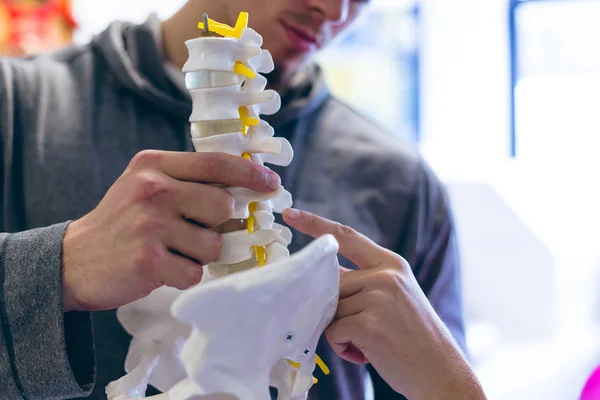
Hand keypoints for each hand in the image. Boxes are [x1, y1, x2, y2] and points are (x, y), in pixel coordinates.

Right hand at [62, 150, 279, 311]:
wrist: (74, 260)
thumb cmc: (121, 222)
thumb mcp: (145, 184)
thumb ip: (187, 180)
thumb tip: (243, 187)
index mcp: (154, 165)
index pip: (216, 164)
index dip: (250, 174)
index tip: (271, 184)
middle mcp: (153, 190)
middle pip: (223, 207)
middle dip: (219, 225)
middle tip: (196, 231)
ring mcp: (150, 225)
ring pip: (213, 244)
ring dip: (200, 254)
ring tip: (172, 250)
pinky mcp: (148, 261)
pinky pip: (195, 272)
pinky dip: (185, 275)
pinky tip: (162, 268)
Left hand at [283, 209, 485, 399]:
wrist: (442, 372)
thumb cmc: (414, 337)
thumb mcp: (396, 296)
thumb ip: (364, 281)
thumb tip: (322, 277)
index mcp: (392, 264)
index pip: (347, 236)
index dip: (316, 224)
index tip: (291, 214)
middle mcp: (385, 275)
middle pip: (332, 283)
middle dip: (336, 309)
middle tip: (360, 330)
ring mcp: (378, 297)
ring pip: (330, 309)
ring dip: (342, 331)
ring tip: (370, 343)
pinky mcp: (368, 323)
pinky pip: (334, 331)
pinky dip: (344, 347)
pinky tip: (369, 353)